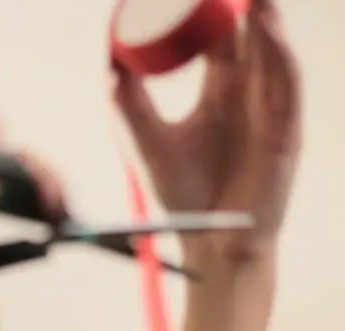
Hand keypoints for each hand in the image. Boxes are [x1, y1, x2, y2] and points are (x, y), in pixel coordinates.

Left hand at [113, 0, 300, 263]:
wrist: (210, 242)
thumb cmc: (182, 196)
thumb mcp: (147, 143)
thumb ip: (130, 106)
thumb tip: (110, 66)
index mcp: (218, 96)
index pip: (217, 41)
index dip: (209, 10)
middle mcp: (247, 97)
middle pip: (248, 37)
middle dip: (239, 4)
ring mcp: (269, 111)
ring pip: (270, 53)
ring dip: (262, 19)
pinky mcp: (285, 131)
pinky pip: (286, 84)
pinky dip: (277, 54)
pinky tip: (263, 28)